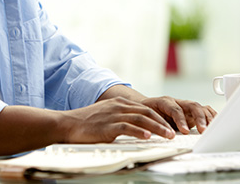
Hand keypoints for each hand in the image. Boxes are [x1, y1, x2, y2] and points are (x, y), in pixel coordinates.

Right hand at [58, 97, 176, 143]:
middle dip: (162, 123)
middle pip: (146, 113)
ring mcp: (113, 115)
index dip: (159, 118)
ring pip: (141, 119)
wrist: (67, 124)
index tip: (169, 126)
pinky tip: (148, 137)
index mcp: (119, 103)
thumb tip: (134, 127)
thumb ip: (120, 118)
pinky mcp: (107, 125)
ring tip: (167, 136)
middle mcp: (118, 106)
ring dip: (156, 128)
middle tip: (173, 133)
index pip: (145, 109)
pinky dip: (139, 132)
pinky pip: (127, 127)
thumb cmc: (85, 123)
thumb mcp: (105, 115)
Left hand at [140, 96, 216, 133]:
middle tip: (203, 131)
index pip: (176, 109)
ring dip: (207, 118)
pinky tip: (216, 124)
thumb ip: (153, 124)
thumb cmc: (146, 112)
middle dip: (199, 118)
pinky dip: (212, 116)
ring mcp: (187, 107)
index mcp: (165, 102)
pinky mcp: (193, 113)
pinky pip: (205, 111)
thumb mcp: (146, 117)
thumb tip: (159, 133)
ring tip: (212, 129)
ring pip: (200, 108)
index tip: (184, 131)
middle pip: (192, 105)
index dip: (181, 119)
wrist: (146, 106)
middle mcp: (178, 102)